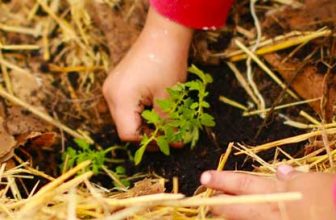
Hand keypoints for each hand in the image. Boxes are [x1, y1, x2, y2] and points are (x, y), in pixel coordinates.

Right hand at [103, 8, 192, 140]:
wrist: (163, 34)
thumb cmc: (167, 63)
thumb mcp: (168, 98)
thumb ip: (168, 124)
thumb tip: (173, 144)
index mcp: (121, 98)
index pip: (128, 134)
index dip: (149, 141)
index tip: (169, 141)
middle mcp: (110, 94)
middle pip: (125, 127)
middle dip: (148, 134)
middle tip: (169, 134)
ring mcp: (112, 88)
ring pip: (126, 118)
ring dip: (145, 124)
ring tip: (165, 122)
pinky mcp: (117, 83)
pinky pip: (126, 106)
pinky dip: (140, 113)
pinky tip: (155, 109)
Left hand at [200, 165, 335, 219]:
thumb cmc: (334, 195)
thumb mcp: (316, 182)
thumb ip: (296, 178)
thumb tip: (282, 171)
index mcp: (279, 191)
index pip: (244, 183)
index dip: (223, 180)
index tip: (205, 177)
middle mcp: (273, 210)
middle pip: (238, 207)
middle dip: (218, 204)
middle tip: (202, 201)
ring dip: (233, 215)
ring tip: (219, 211)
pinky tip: (250, 218)